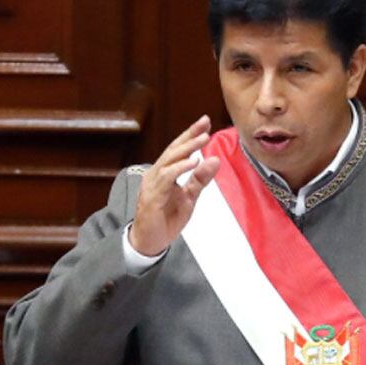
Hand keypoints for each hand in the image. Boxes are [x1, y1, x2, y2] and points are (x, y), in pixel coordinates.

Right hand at [129, 115, 221, 255]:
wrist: (150, 242)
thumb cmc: (167, 218)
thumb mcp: (189, 197)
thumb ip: (200, 179)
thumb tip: (214, 159)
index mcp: (164, 173)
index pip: (178, 149)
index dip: (190, 134)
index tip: (205, 122)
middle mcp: (156, 174)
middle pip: (173, 150)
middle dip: (189, 136)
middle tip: (205, 125)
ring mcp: (152, 185)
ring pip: (169, 161)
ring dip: (186, 150)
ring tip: (202, 140)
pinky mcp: (152, 197)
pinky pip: (166, 179)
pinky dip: (179, 169)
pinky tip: (192, 162)